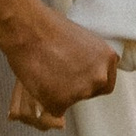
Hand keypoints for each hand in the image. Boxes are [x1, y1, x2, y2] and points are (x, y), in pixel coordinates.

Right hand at [4, 12, 118, 129]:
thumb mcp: (81, 38)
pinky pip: (53, 108)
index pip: (105, 82)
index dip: (88, 81)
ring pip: (70, 101)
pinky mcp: (61, 102)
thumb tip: (82, 68)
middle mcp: (99, 77)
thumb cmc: (48, 26)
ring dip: (58, 93)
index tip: (77, 77)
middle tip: (56, 72)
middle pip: (88, 93)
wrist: (28, 29)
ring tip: (45, 72)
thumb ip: (89, 59)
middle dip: (74, 87)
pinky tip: (39, 81)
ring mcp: (81, 91)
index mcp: (107, 59)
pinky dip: (44, 100)